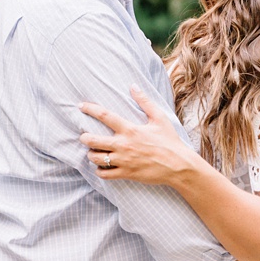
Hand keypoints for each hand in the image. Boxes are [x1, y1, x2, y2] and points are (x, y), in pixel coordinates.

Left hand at [81, 87, 195, 185]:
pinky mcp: (125, 174)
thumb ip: (145, 102)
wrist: (178, 165)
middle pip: (93, 140)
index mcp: (130, 129)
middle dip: (85, 137)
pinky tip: (102, 167)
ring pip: (96, 158)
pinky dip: (100, 171)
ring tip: (94, 152)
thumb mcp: (159, 118)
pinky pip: (104, 174)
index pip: (105, 116)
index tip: (81, 106)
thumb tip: (133, 86)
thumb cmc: (170, 141)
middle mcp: (123, 145)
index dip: (90, 109)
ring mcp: (123, 161)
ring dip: (91, 154)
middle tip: (84, 136)